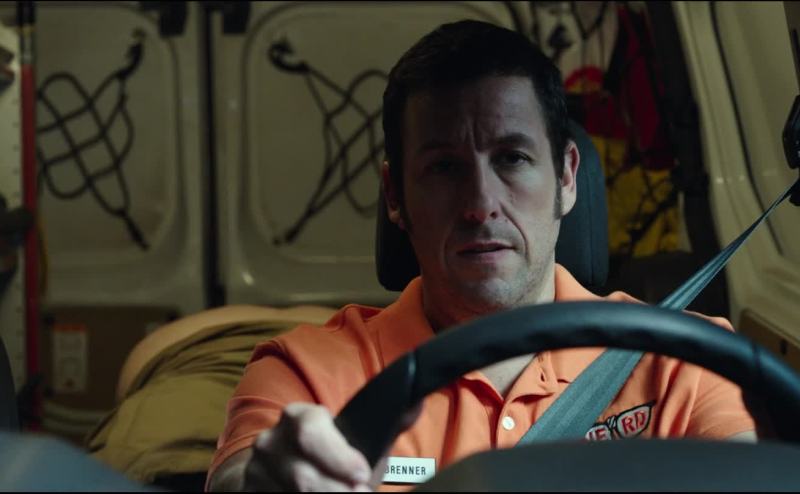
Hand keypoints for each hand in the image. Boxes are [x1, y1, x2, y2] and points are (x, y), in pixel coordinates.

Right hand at [244, 403, 374, 491]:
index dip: (340, 458)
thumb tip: (411, 408)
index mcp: (297, 416)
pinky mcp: (249, 491)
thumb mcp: (353, 436)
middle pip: (303, 476)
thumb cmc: (330, 452)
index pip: (312, 432)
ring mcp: (256, 470)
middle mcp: (271, 441)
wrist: (281, 468)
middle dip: (336, 491)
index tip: (362, 475)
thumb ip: (386, 424)